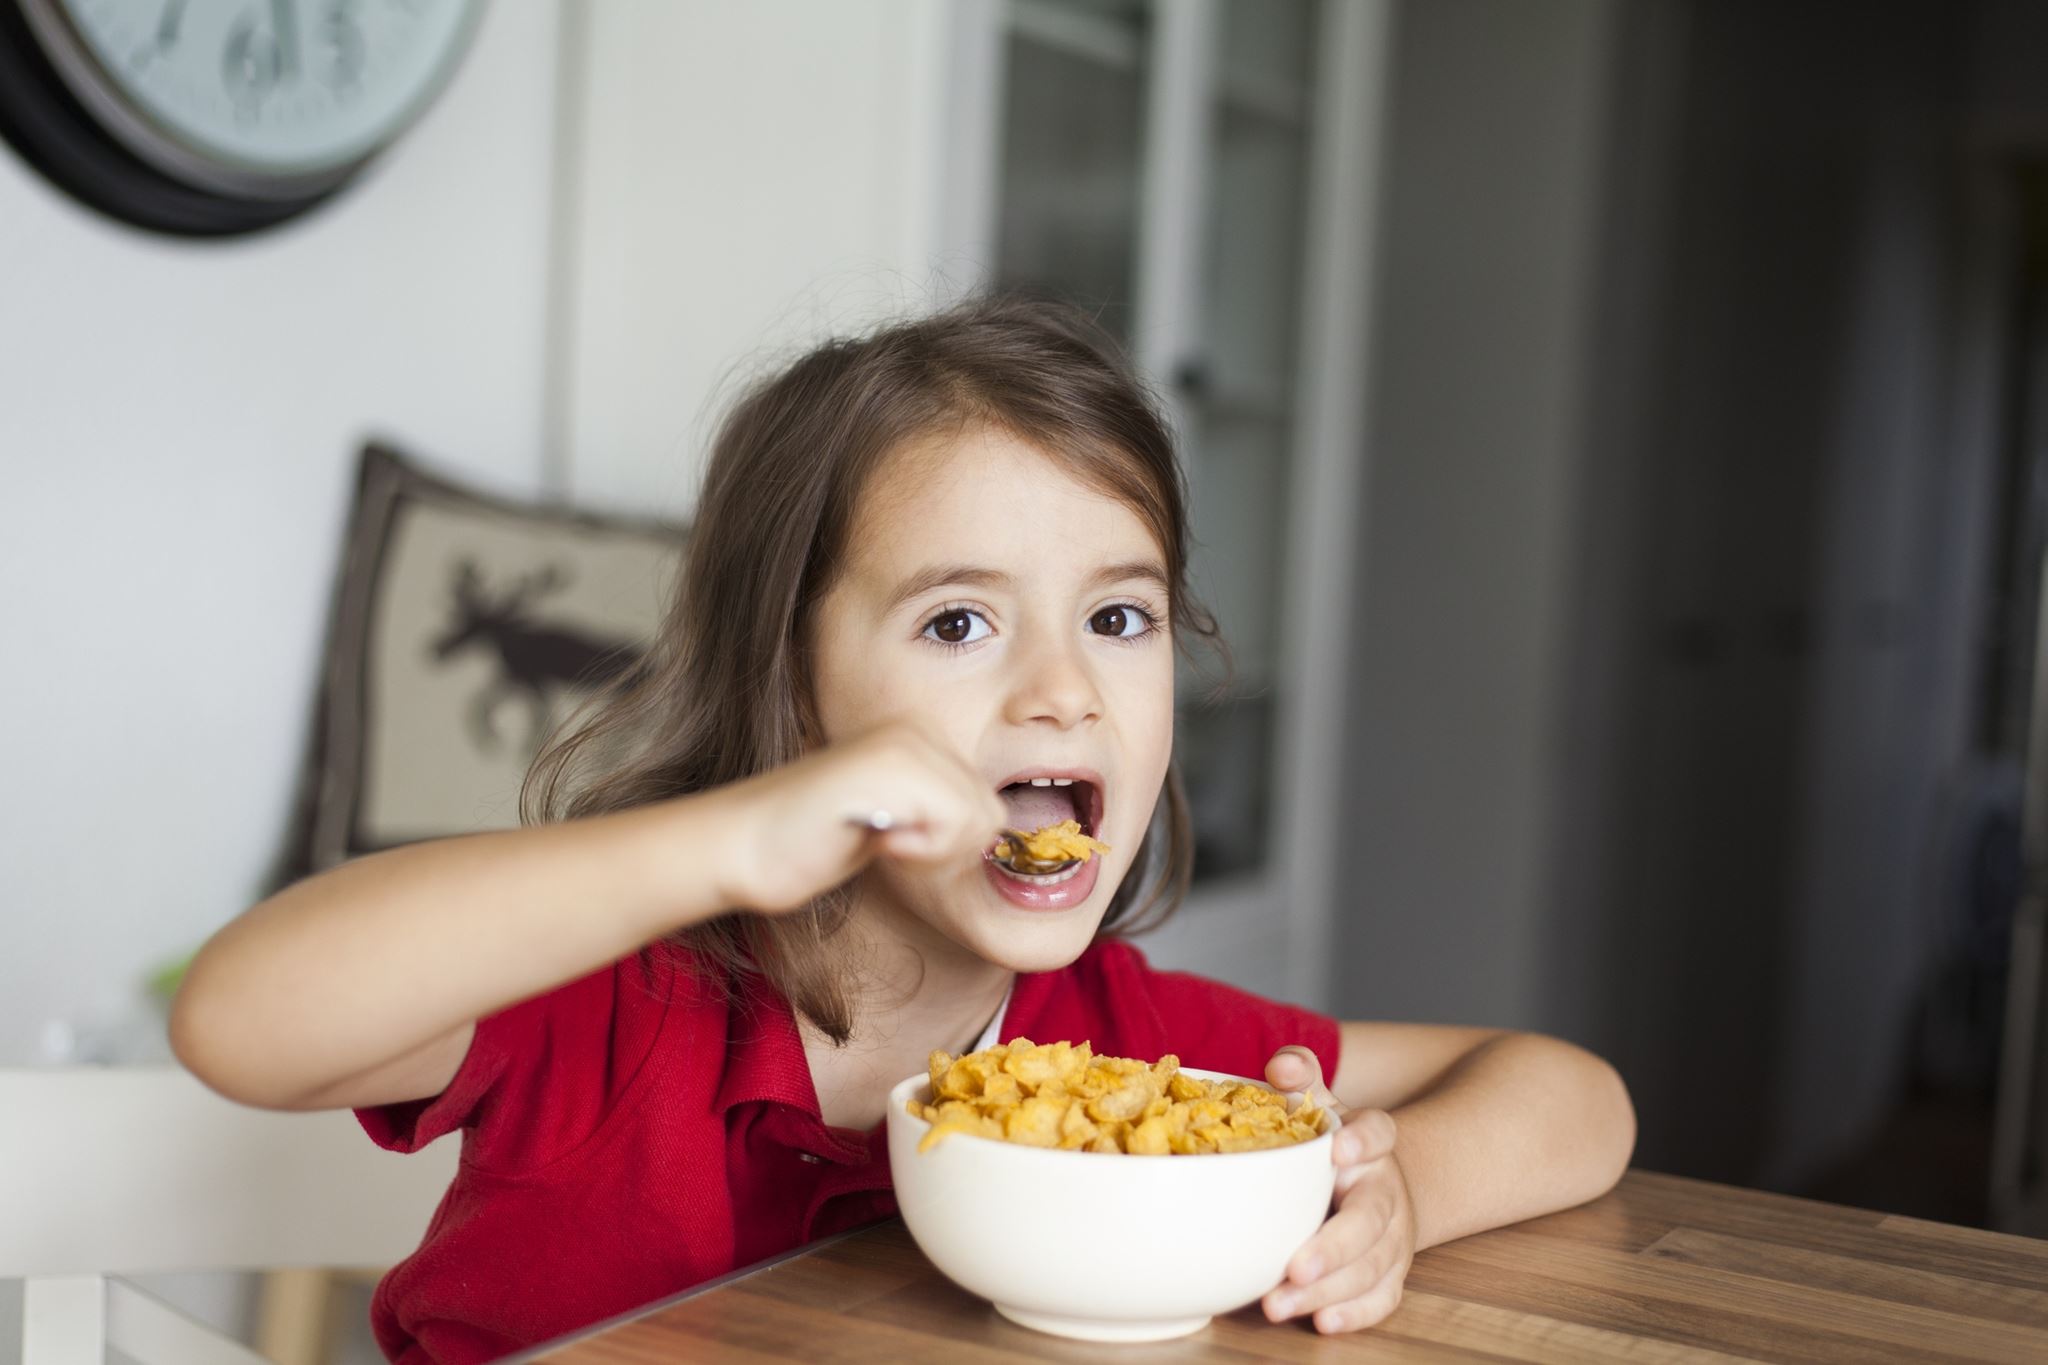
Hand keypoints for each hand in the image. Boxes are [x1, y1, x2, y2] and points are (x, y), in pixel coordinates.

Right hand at [716, 720, 1008, 912]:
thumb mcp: (889, 823)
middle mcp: (914, 729)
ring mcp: (904, 742)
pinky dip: (922, 850)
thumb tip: (993, 827)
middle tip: (887, 843)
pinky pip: (955, 823)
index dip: (948, 844)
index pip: (985, 803)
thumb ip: (934, 815)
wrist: (738, 847)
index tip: (893, 841)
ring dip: (934, 851)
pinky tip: (878, 839)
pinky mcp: (894, 765)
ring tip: (880, 839)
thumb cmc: (804, 846)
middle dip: (947, 849)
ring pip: (979, 818)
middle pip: (990, 811)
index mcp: (914, 737)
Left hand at [1260, 1046, 1417, 1333]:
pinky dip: (1354, 1313)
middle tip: (1296, 1265)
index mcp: (1370, 1144)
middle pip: (1372, 1218)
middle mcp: (1386, 1191)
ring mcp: (1392, 1237)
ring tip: (1277, 1304)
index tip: (1337, 1149)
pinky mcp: (1389, 1275)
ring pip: (1371, 1267)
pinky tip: (1322, 1322)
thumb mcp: (1320, 1105)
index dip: (1362, 1140)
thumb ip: (1301, 1078)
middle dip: (1335, 1245)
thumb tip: (1280, 1066)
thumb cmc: (1330, 1148)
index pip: (1378, 1133)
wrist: (1374, 1186)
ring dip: (1328, 1290)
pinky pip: (1380, 1298)